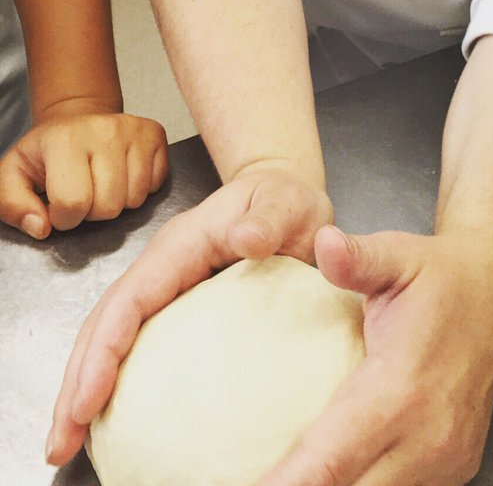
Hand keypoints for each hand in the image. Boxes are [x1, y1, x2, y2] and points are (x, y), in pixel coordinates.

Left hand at [0, 106, 167, 238]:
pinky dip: (140, 188)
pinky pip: (156, 184)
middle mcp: (104, 131)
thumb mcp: (13, 175)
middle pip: (109, 206)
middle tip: (82, 195)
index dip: (64, 218)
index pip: (73, 203)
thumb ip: (13, 207)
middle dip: (92, 212)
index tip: (58, 207)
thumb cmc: (46, 151)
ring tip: (102, 185)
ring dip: (117, 202)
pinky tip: (123, 175)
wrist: (77, 116)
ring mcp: (134, 130)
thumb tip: (41, 227)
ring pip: (135, 198)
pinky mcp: (155, 133)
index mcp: (64, 141)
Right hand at [46, 168, 332, 466]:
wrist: (287, 193)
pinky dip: (116, 380)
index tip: (86, 402)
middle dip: (76, 383)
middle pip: (103, 325)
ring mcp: (164, 286)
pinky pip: (137, 344)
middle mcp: (161, 267)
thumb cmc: (286, 199)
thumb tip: (246, 239)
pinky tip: (115, 419)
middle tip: (61, 443)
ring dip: (85, 387)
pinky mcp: (176, 304)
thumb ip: (269, 220)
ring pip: (111, 337)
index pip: (130, 300)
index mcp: (181, 246)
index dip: (103, 351)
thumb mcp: (287, 203)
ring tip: (70, 442)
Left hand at [256, 226, 492, 485]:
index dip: (287, 483)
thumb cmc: (439, 274)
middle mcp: (429, 436)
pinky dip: (366, 485)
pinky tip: (340, 472)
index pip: (331, 462)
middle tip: (258, 477)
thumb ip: (357, 258)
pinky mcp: (457, 468)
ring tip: (292, 474)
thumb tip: (323, 242)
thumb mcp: (398, 255)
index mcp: (403, 389)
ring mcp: (447, 459)